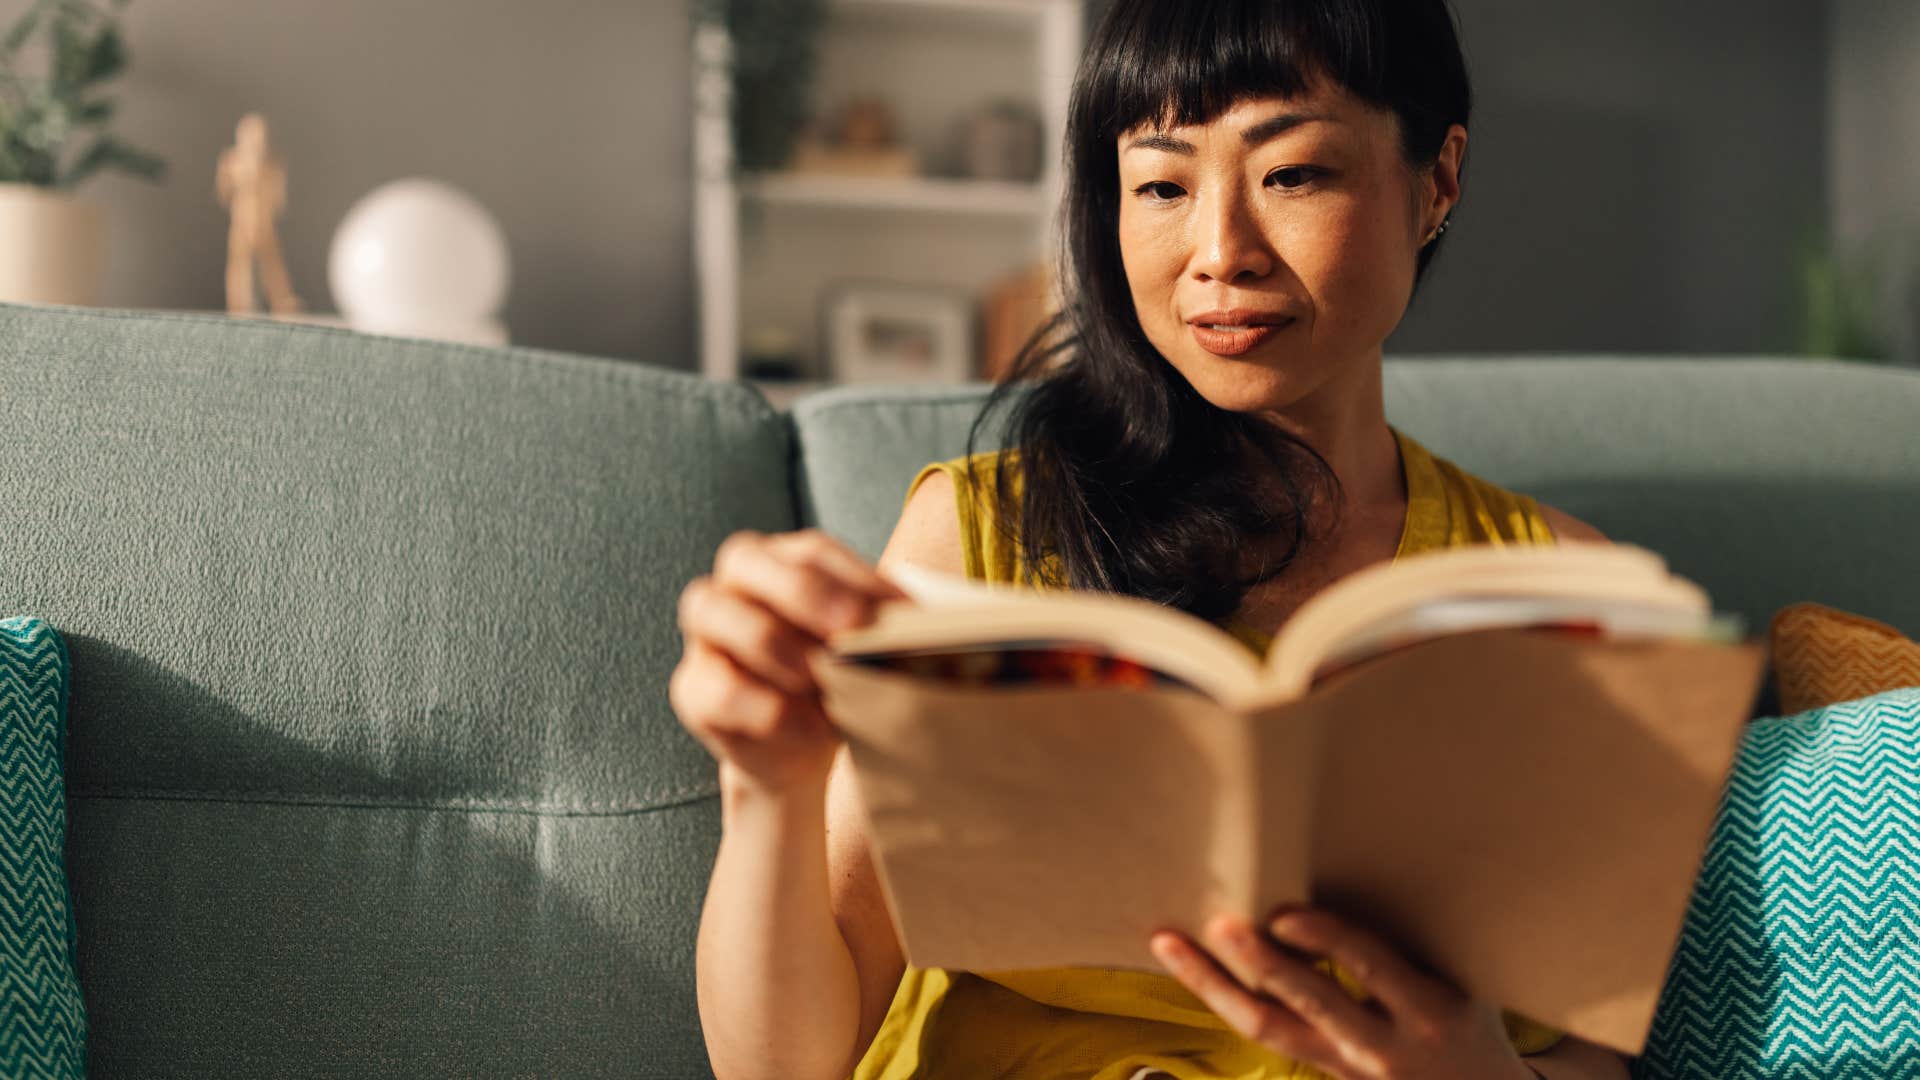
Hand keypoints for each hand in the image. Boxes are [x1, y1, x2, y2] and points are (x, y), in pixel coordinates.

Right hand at [670, 529, 905, 794]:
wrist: (803, 750)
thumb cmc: (840, 682)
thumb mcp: (864, 651)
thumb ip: (875, 630)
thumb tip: (910, 626)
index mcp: (780, 561)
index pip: (812, 552)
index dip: (855, 577)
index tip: (902, 610)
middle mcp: (734, 585)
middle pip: (749, 562)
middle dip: (806, 593)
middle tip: (855, 628)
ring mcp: (705, 634)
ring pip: (719, 614)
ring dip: (778, 646)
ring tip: (824, 678)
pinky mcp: (694, 689)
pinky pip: (722, 690)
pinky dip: (769, 709)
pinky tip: (810, 727)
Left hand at [1150, 908, 1535, 1079]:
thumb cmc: (1468, 1021)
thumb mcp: (1456, 980)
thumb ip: (1402, 946)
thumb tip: (1329, 879)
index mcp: (1428, 1010)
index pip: (1369, 966)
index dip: (1325, 939)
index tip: (1285, 914)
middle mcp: (1382, 1046)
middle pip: (1305, 1003)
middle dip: (1257, 963)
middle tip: (1218, 924)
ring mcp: (1345, 1067)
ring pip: (1266, 1027)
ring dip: (1212, 984)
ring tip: (1170, 943)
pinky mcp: (1321, 1072)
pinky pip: (1264, 1032)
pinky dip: (1225, 997)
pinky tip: (1195, 968)